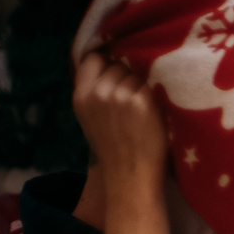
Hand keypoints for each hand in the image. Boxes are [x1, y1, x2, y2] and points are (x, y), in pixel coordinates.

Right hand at [74, 53, 166, 179]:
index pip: (92, 59)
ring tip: (140, 109)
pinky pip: (150, 85)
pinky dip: (153, 96)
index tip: (115, 73)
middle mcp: (97, 92)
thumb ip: (93, 92)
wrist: (129, 174)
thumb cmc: (113, 148)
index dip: (106, 63)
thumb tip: (106, 64)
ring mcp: (119, 95)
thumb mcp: (90, 117)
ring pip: (135, 74)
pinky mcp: (141, 100)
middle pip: (116, 64)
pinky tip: (151, 113)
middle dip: (125, 76)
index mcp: (81, 96)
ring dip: (140, 86)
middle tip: (130, 99)